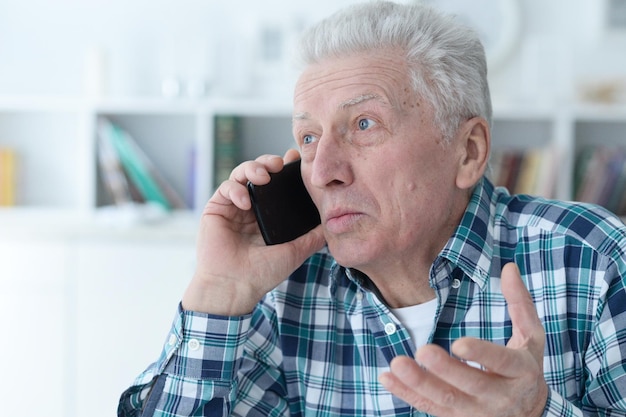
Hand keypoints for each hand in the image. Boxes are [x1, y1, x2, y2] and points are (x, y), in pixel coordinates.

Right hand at [182, 149, 325, 315]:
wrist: (235, 287)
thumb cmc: (262, 273)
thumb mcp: (295, 252)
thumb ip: (313, 237)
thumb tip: (332, 223)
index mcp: (269, 214)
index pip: (278, 184)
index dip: (286, 169)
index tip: (297, 160)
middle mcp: (252, 207)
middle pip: (260, 172)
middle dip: (269, 162)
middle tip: (280, 164)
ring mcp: (234, 207)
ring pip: (242, 173)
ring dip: (253, 168)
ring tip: (264, 176)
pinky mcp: (216, 208)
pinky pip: (226, 187)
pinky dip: (236, 189)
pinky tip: (245, 201)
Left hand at [379, 263, 547, 416]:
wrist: (531, 413)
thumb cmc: (526, 367)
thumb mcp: (532, 336)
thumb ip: (520, 303)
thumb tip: (508, 267)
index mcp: (521, 371)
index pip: (502, 362)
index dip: (481, 353)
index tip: (458, 342)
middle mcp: (501, 395)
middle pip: (471, 385)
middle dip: (445, 370)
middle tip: (422, 350)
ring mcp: (478, 411)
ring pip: (447, 401)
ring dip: (420, 383)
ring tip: (397, 363)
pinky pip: (431, 408)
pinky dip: (408, 394)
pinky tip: (387, 378)